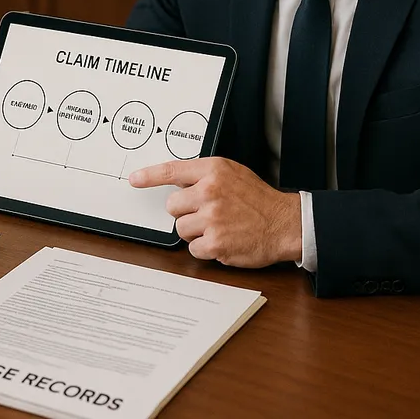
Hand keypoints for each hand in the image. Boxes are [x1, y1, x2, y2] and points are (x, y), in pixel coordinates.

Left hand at [129, 157, 301, 267]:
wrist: (285, 223)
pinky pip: (194, 249)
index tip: (134, 179)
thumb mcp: (232, 174)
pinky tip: (223, 240)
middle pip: (172, 206)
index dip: (149, 176)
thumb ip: (205, 176)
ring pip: (181, 229)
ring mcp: (212, 218)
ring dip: (196, 232)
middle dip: (185, 212)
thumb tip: (179, 185)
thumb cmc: (258, 200)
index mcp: (213, 171)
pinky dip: (206, 249)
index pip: (172, 170)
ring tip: (219, 227)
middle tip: (207, 214)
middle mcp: (210, 192)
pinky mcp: (216, 243)